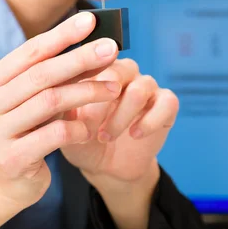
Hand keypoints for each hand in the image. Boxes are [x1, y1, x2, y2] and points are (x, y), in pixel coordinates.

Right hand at [0, 12, 120, 208]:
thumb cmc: (22, 133)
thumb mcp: (31, 101)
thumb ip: (53, 77)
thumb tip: (95, 45)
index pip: (30, 52)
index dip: (62, 35)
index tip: (91, 20)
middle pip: (41, 73)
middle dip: (81, 58)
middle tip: (111, 48)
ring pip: (51, 101)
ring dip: (88, 92)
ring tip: (114, 89)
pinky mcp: (11, 159)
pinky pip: (55, 135)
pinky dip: (79, 128)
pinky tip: (91, 130)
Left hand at [61, 58, 178, 187]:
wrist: (107, 168)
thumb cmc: (82, 141)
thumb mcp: (66, 125)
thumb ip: (63, 106)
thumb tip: (61, 94)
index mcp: (100, 68)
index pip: (95, 61)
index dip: (84, 82)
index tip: (73, 107)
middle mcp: (126, 72)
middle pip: (120, 70)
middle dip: (103, 100)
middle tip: (90, 124)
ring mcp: (148, 86)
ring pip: (140, 89)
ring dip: (121, 116)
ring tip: (105, 136)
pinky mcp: (167, 104)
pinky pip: (166, 103)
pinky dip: (149, 121)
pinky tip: (134, 135)